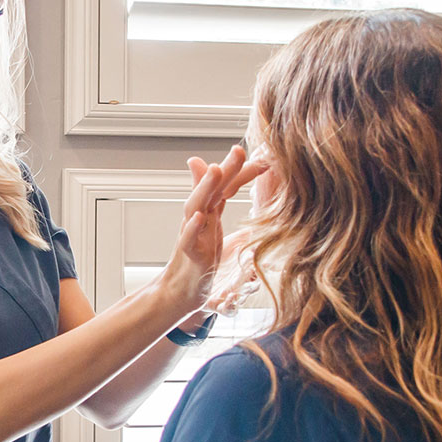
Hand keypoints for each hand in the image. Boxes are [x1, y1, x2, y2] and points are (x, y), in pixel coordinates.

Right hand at [161, 146, 266, 312]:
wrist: (179, 291)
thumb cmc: (196, 257)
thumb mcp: (209, 224)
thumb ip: (216, 196)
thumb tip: (213, 169)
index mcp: (209, 213)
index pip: (225, 186)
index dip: (239, 171)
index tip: (262, 157)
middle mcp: (198, 220)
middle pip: (210, 189)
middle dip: (225, 169)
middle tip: (238, 150)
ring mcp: (193, 237)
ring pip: (195, 207)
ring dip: (205, 188)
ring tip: (215, 170)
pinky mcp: (189, 257)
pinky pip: (188, 241)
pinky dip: (192, 228)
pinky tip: (199, 216)